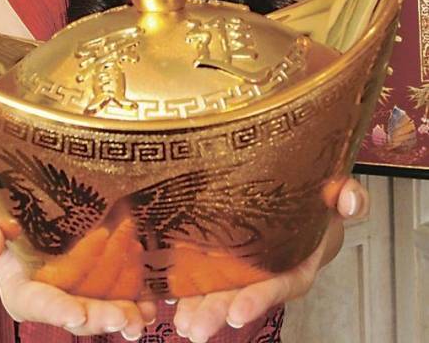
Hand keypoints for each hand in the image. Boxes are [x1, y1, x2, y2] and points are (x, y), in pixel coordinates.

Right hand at [0, 209, 155, 336]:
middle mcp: (55, 295)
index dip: (56, 309)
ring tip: (143, 314)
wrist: (40, 201)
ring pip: (103, 308)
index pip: (35, 302)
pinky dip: (140, 301)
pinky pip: (124, 296)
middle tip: (124, 316)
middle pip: (77, 312)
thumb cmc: (11, 212)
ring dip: (125, 315)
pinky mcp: (105, 283)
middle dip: (100, 317)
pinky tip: (154, 302)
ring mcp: (82, 291)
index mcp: (23, 287)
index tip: (76, 314)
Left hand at [172, 177, 369, 342]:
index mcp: (297, 262)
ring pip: (221, 291)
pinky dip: (187, 288)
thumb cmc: (318, 199)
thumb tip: (350, 200)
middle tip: (195, 327)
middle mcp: (269, 271)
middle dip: (218, 311)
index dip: (259, 298)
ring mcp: (245, 268)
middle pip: (243, 296)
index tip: (237, 312)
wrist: (301, 196)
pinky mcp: (224, 258)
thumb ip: (348, 194)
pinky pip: (205, 276)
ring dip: (199, 308)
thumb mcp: (337, 192)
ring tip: (180, 322)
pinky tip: (168, 298)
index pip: (279, 284)